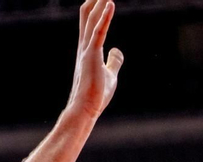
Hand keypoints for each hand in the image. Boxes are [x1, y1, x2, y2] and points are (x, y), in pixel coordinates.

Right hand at [66, 0, 123, 122]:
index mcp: (88, 48)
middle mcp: (84, 45)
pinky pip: (99, 32)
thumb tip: (117, 50)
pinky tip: (110, 3)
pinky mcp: (92, 55)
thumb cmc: (96, 94)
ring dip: (99, 2)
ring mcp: (87, 49)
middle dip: (93, 0)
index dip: (95, 7)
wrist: (85, 109)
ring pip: (92, 19)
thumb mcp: (110, 74)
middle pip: (88, 15)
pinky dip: (105, 16)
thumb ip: (114, 61)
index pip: (90, 22)